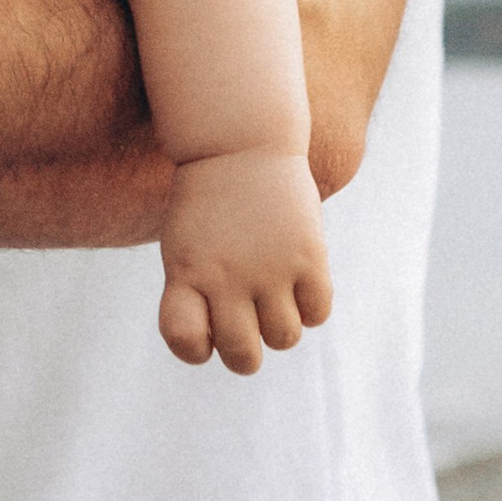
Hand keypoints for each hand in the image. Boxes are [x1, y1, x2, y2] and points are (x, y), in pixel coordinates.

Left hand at [156, 148, 333, 373]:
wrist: (239, 145)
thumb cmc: (206, 205)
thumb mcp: (184, 248)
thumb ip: (198, 298)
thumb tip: (238, 345)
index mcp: (186, 272)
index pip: (186, 340)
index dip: (195, 349)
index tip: (203, 332)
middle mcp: (226, 275)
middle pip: (242, 356)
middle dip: (245, 354)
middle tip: (247, 327)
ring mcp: (270, 266)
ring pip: (284, 339)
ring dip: (279, 329)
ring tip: (274, 299)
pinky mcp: (308, 254)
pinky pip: (317, 313)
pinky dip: (310, 308)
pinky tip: (298, 283)